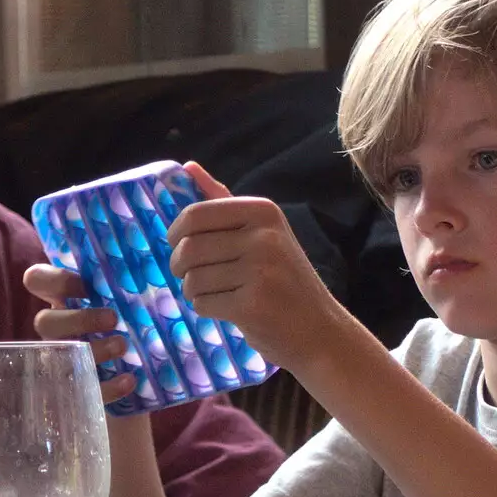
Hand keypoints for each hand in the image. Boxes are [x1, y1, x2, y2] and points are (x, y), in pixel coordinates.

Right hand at [22, 263, 136, 407]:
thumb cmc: (124, 324)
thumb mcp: (122, 301)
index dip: (57, 280)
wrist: (130, 375)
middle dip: (79, 319)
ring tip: (123, 346)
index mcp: (60, 300)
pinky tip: (129, 380)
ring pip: (62, 356)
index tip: (88, 287)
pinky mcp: (76, 392)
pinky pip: (83, 391)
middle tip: (112, 318)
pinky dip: (108, 387)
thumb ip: (125, 286)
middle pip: (45, 321)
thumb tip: (157, 261)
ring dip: (94, 349)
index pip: (38, 280)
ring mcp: (61, 362)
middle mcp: (55, 330)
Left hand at [165, 162, 347, 370]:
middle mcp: (263, 236)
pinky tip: (227, 310)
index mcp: (263, 211)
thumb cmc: (285, 281)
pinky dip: (206, 309)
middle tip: (191, 276)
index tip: (180, 246)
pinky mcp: (252, 304)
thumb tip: (187, 166)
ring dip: (193, 291)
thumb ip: (224, 202)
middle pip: (189, 247)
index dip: (176, 234)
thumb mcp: (263, 233)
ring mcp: (259, 270)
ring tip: (215, 294)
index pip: (195, 214)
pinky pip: (203, 303)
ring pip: (193, 278)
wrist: (320, 330)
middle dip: (180, 266)